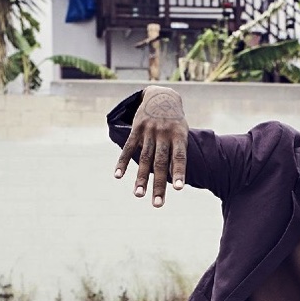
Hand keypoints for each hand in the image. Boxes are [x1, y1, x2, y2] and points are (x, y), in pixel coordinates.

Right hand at [113, 86, 187, 206]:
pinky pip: (129, 148)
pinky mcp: (136, 129)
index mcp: (178, 136)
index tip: (178, 189)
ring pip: (144, 158)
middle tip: (157, 204)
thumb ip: (177, 153)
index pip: (179, 157)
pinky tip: (118, 175)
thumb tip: (172, 178)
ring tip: (139, 195)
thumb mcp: (181, 133)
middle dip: (159, 185)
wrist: (162, 96)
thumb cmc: (175, 122)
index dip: (179, 173)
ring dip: (141, 178)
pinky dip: (122, 162)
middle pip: (160, 163)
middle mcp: (164, 134)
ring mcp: (149, 131)